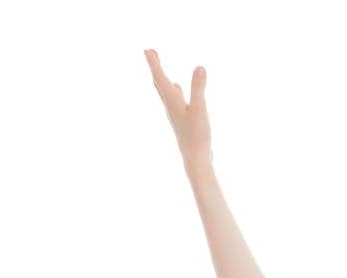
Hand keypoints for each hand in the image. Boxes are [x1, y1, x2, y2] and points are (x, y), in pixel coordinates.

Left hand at [144, 49, 211, 169]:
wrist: (196, 159)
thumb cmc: (197, 136)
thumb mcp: (200, 109)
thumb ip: (199, 88)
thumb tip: (200, 67)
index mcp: (172, 101)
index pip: (160, 78)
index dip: (154, 63)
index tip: (147, 49)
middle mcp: (171, 107)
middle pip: (159, 83)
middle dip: (155, 67)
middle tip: (150, 53)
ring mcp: (176, 114)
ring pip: (165, 92)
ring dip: (162, 78)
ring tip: (158, 69)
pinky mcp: (183, 120)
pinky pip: (174, 100)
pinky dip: (173, 90)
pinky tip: (178, 90)